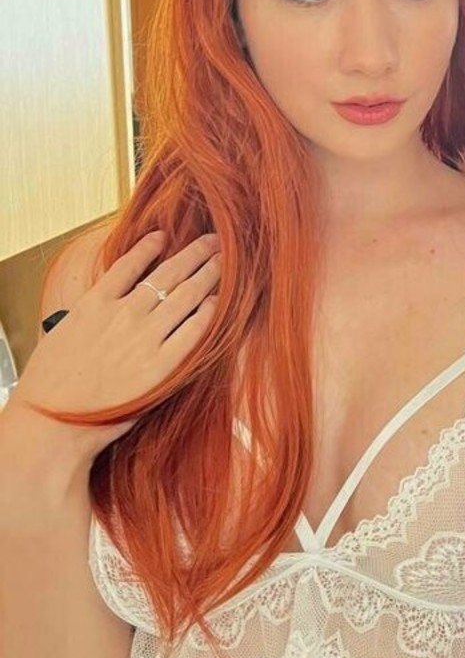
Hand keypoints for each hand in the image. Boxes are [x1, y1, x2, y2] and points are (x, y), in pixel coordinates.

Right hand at [8, 231, 222, 452]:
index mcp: (95, 303)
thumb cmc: (50, 384)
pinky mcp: (162, 365)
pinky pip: (192, 331)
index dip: (149, 247)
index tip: (163, 236)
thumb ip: (91, 312)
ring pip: (185, 296)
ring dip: (207, 275)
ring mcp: (145, 338)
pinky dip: (206, 313)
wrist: (52, 422)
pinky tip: (216, 301)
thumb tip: (110, 301)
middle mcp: (123, 314)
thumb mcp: (63, 332)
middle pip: (167, 274)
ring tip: (222, 261)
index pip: (129, 264)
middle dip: (194, 253)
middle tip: (213, 241)